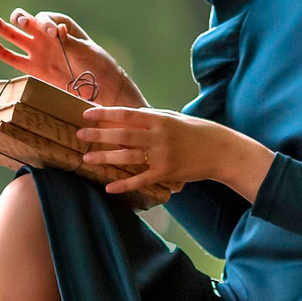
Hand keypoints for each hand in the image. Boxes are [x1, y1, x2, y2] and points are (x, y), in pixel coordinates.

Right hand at [0, 10, 142, 107]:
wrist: (101, 86)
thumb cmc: (96, 63)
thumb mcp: (85, 50)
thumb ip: (69, 41)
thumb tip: (58, 30)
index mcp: (61, 25)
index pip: (45, 19)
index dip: (44, 23)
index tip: (53, 33)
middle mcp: (47, 36)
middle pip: (27, 21)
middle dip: (22, 19)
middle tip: (23, 22)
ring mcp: (39, 51)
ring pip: (17, 37)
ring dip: (6, 30)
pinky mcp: (34, 68)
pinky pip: (14, 59)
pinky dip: (3, 52)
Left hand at [77, 107, 273, 202]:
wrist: (222, 151)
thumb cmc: (198, 132)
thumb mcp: (176, 118)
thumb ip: (153, 119)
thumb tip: (129, 118)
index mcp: (160, 119)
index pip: (127, 114)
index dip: (105, 114)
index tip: (86, 114)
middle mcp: (159, 136)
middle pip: (122, 135)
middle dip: (98, 135)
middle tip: (79, 135)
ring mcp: (162, 156)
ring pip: (127, 157)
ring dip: (105, 157)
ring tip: (87, 157)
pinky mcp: (166, 173)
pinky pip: (141, 180)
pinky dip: (124, 184)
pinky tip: (109, 187)